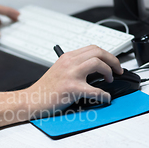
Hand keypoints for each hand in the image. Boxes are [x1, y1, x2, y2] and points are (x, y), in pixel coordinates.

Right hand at [0, 45, 122, 126]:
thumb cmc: (44, 89)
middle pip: (98, 52)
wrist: (31, 99)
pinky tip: (105, 97)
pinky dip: (104, 94)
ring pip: (98, 63)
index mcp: (67, 57)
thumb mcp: (59, 71)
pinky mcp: (71, 88)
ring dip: (109, 71)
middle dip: (113, 60)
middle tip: (117, 70)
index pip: (92, 48)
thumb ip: (74, 67)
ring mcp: (70, 74)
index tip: (112, 63)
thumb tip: (95, 71)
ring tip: (110, 80)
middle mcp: (69, 62)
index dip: (107, 55)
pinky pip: (95, 90)